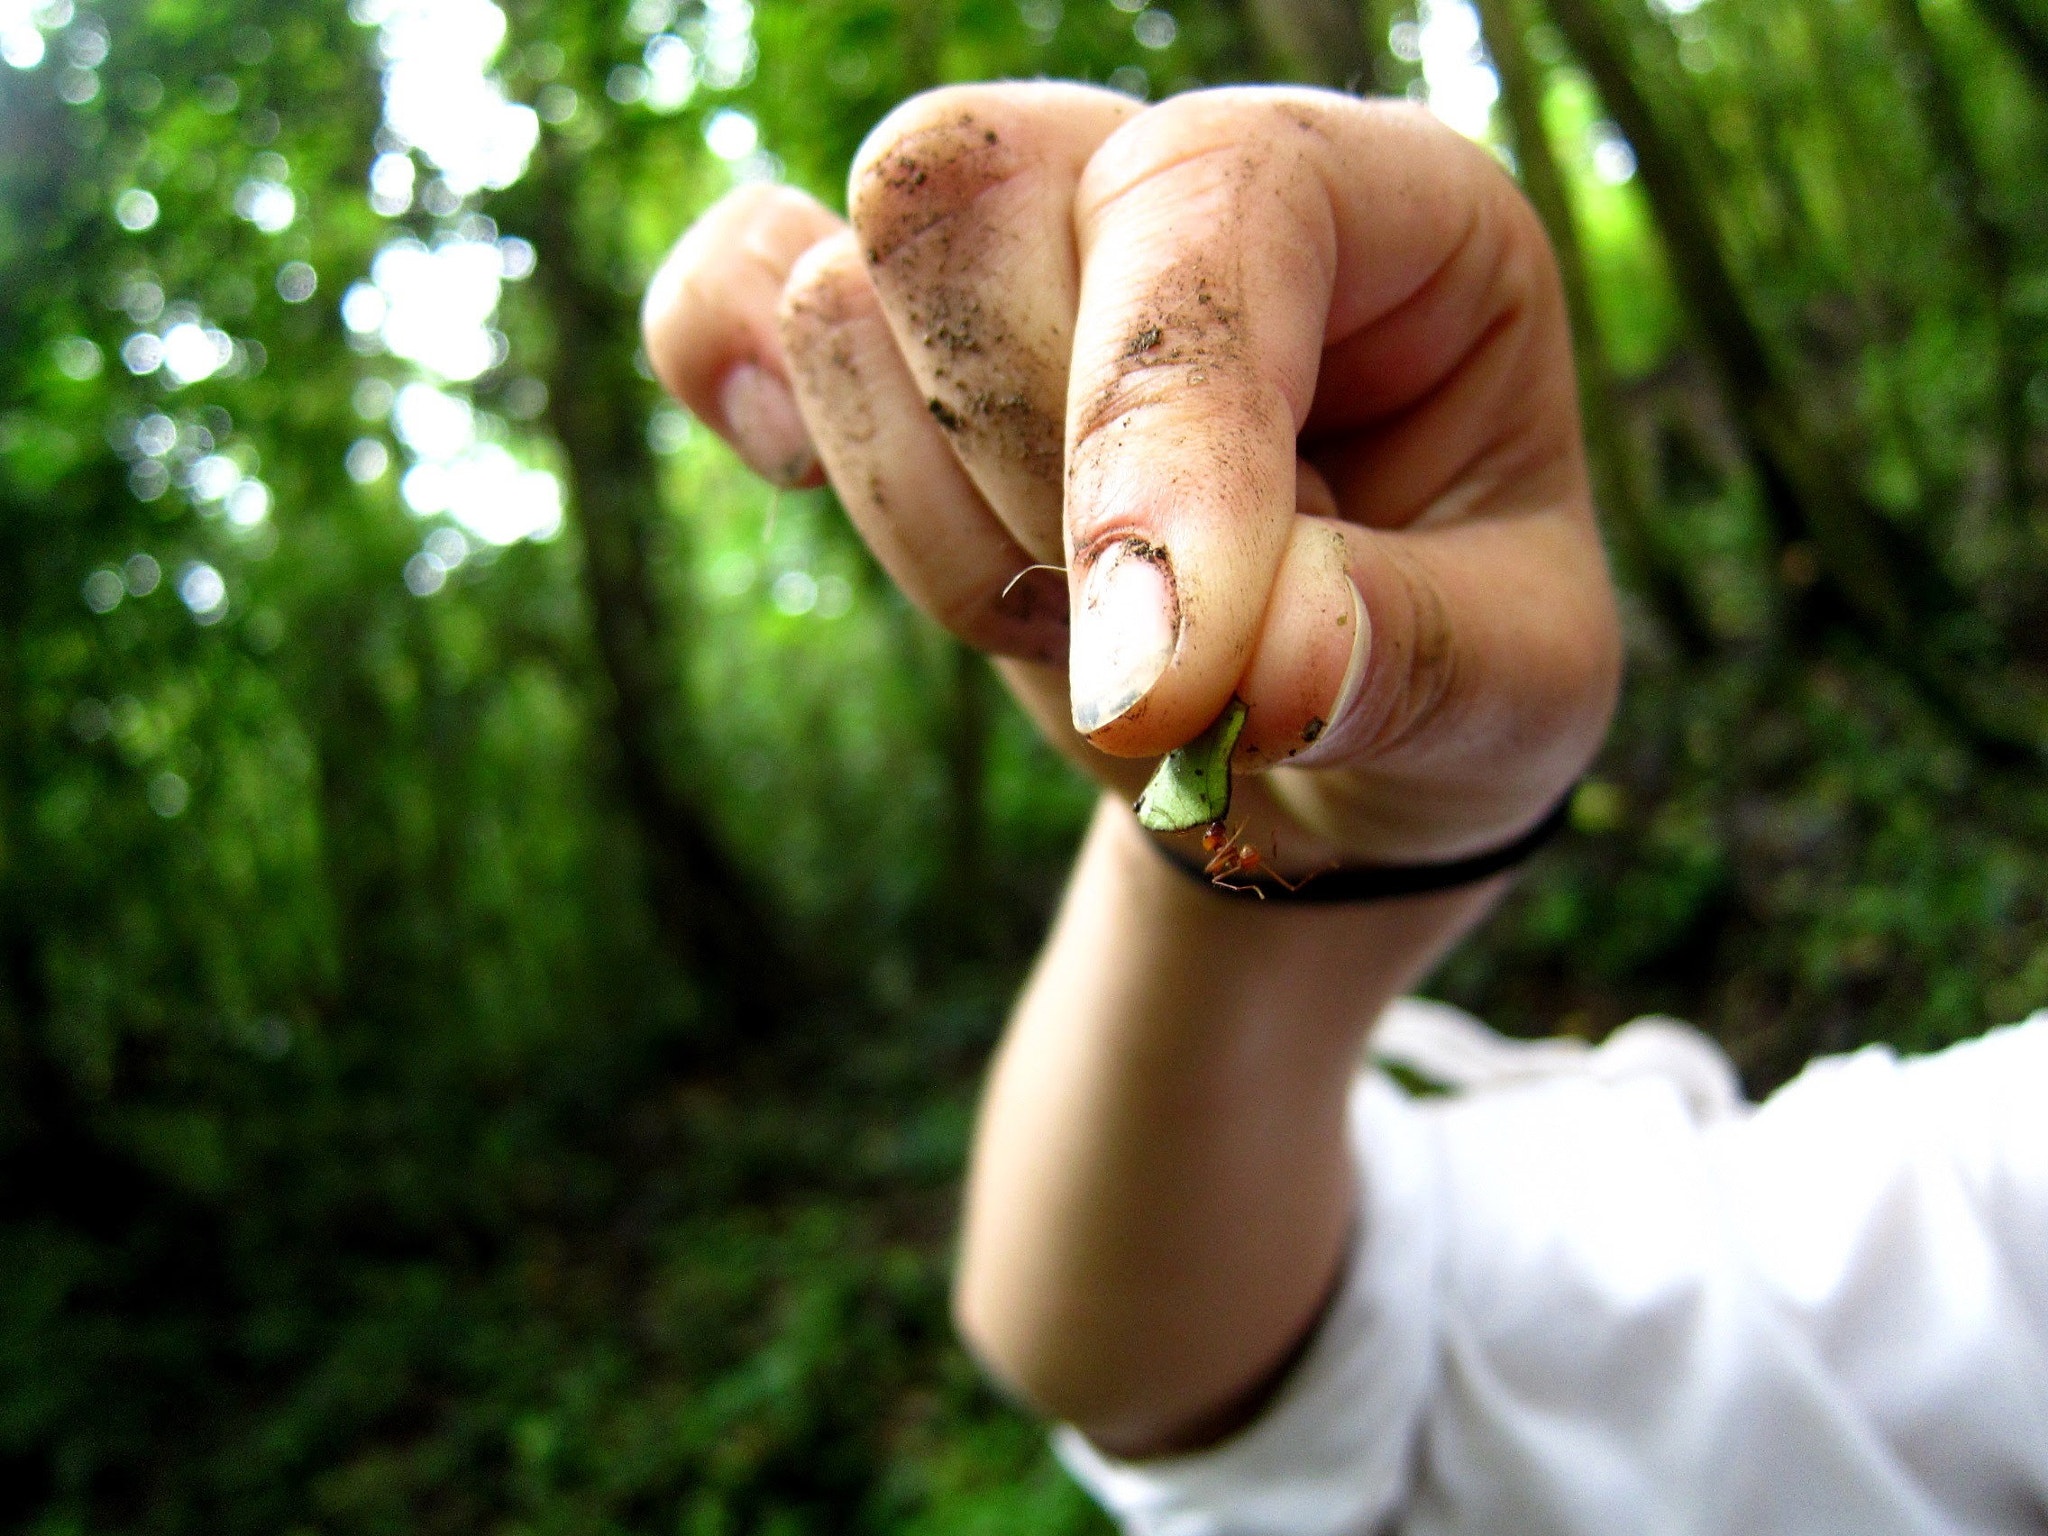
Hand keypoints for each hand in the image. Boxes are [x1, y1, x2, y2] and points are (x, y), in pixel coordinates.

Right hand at [643, 83, 1619, 875]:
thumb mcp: (1510, 699)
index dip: (1154, 424)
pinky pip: (734, 283)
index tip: (1153, 683)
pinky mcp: (903, 351)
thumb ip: (1407, 659)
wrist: (1328, 756)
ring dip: (930, 514)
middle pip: (982, 205)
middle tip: (1153, 665)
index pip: (1214, 196)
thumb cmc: (1442, 686)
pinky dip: (728, 365)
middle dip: (1035, 490)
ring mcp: (1033, 257)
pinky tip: (784, 463)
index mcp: (1404, 216)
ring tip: (1065, 627)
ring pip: (851, 278)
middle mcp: (1199, 190)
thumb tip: (1254, 661)